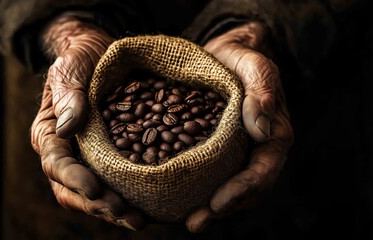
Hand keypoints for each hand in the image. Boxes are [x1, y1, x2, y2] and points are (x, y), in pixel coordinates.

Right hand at [30, 15, 145, 229]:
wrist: (100, 53)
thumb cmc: (81, 59)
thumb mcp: (71, 69)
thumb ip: (69, 96)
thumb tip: (68, 128)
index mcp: (51, 134)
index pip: (57, 163)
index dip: (74, 180)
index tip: (95, 189)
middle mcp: (69, 152)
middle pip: (75, 190)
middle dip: (98, 205)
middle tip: (124, 213)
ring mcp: (92, 158)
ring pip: (98, 194)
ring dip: (116, 210)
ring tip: (140, 220)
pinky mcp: (115, 156)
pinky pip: (120, 181)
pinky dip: (132, 196)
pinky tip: (152, 205)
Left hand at [185, 21, 293, 232]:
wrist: (226, 54)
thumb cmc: (242, 59)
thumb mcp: (255, 66)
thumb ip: (261, 91)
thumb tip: (261, 129)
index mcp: (273, 134)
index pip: (262, 170)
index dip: (242, 189)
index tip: (218, 203)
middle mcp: (256, 149)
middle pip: (245, 189)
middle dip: (221, 208)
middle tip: (194, 223)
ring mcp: (235, 152)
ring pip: (226, 187)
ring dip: (208, 207)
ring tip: (185, 220)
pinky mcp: (215, 149)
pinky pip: (210, 174)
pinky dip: (197, 189)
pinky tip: (176, 198)